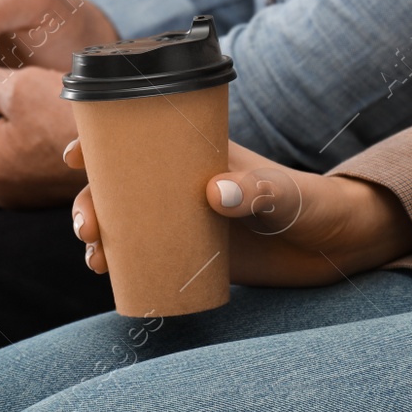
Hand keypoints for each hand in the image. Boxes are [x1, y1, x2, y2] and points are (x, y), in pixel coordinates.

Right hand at [68, 142, 411, 286]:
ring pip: (126, 220)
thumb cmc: (313, 205)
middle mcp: (183, 183)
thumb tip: (216, 194)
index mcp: (199, 153)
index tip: (75, 154)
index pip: (141, 137)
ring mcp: (185, 219)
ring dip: (100, 233)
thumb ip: (257, 192)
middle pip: (120, 184)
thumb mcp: (286, 195)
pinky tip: (106, 273)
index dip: (101, 141)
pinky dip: (120, 260)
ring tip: (95, 256)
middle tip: (88, 227)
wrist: (335, 248)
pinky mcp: (192, 252)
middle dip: (91, 200)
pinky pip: (145, 253)